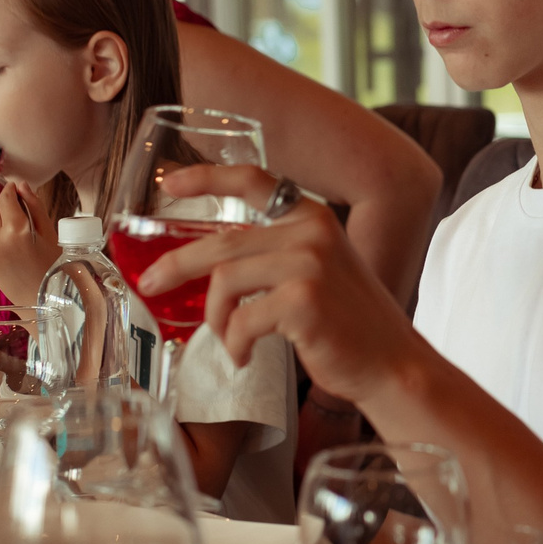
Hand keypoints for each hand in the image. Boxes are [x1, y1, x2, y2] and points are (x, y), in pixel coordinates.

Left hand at [0, 180, 54, 305]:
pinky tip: (15, 245)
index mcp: (16, 230)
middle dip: (4, 203)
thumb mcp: (50, 233)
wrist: (41, 302)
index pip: (5, 197)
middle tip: (21, 207)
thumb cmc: (53, 268)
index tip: (18, 188)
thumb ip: (34, 206)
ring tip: (21, 231)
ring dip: (1, 219)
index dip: (12, 189)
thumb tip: (22, 185)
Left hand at [138, 164, 429, 407]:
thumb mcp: (317, 273)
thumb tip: (208, 263)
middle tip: (149, 284)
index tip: (169, 185)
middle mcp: (311, 230)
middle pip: (221, 242)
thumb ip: (275, 255)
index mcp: (313, 217)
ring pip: (224, 283)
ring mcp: (308, 263)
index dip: (206, 178)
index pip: (252, 180)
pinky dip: (234, 345)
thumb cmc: (349, 327)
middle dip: (176, 265)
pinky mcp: (302, 301)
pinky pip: (240, 321)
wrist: (393, 366)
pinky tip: (244, 358)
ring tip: (228, 341)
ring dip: (215, 319)